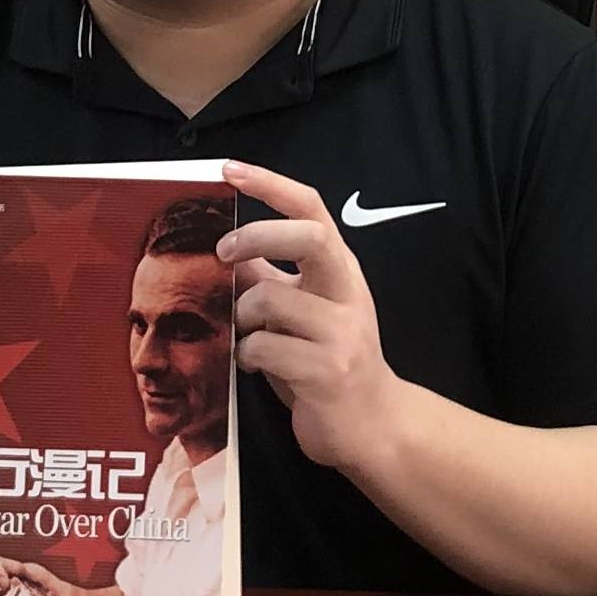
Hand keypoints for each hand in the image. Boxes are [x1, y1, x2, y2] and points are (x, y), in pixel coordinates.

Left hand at [217, 161, 418, 480]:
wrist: (373, 426)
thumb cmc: (327, 362)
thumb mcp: (304, 311)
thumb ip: (272, 278)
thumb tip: (229, 246)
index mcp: (340, 271)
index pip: (312, 210)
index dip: (271, 184)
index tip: (230, 169)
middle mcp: (348, 293)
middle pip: (308, 237)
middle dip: (256, 235)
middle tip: (223, 253)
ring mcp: (343, 332)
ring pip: (270, 299)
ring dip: (241, 317)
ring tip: (245, 337)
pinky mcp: (328, 371)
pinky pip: (264, 347)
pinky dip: (247, 355)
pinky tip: (257, 367)